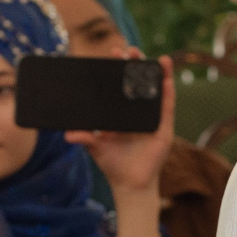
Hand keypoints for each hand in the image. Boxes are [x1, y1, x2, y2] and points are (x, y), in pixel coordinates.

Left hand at [68, 54, 173, 194]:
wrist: (129, 185)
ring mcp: (153, 119)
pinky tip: (167, 80)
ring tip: (157, 59)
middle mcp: (140, 112)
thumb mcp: (96, 148)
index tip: (114, 52)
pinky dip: (168, 94)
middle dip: (137, 65)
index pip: (122, 85)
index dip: (119, 69)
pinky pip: (167, 108)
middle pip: (141, 83)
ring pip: (158, 91)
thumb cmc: (114, 165)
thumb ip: (85, 137)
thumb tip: (67, 134)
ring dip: (159, 74)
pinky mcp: (164, 129)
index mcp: (124, 113)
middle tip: (131, 50)